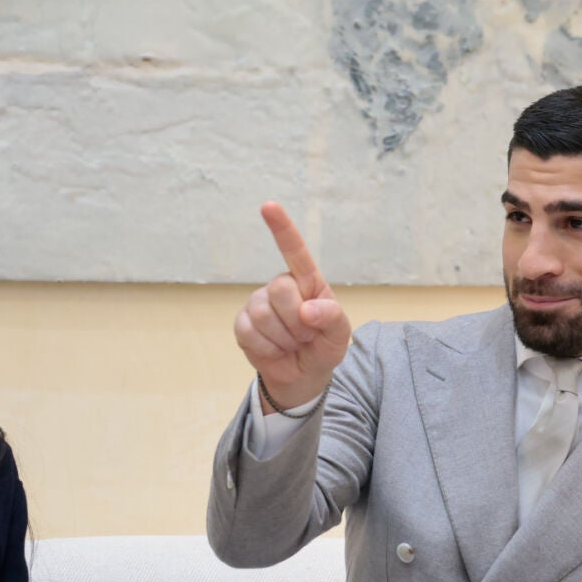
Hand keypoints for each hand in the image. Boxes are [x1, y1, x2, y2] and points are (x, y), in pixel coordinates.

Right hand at [233, 201, 350, 411]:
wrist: (303, 376)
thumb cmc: (323, 347)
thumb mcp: (339, 335)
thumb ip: (332, 318)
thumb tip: (306, 310)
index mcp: (307, 281)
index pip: (294, 250)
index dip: (282, 228)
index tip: (269, 206)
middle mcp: (280, 286)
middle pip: (280, 289)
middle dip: (296, 320)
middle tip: (306, 335)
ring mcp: (258, 303)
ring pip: (263, 314)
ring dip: (283, 338)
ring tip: (291, 343)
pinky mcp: (242, 324)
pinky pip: (250, 332)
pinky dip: (267, 349)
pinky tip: (275, 350)